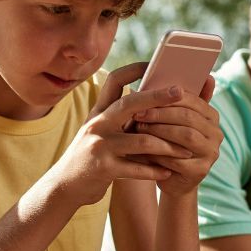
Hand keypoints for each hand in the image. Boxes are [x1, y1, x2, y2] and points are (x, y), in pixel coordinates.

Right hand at [51, 64, 194, 205]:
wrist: (65, 186)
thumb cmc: (91, 158)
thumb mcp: (100, 132)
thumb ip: (120, 119)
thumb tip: (153, 105)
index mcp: (99, 112)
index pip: (114, 80)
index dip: (134, 69)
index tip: (154, 63)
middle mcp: (97, 124)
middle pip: (130, 103)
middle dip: (158, 96)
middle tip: (180, 92)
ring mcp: (99, 146)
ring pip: (142, 140)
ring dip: (168, 146)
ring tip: (185, 151)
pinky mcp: (103, 168)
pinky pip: (136, 168)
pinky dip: (155, 171)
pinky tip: (167, 172)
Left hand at [126, 75, 222, 196]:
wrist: (172, 180)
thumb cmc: (169, 143)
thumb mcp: (172, 122)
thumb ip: (175, 100)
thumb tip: (172, 75)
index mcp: (211, 116)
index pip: (192, 100)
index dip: (167, 98)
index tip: (143, 95)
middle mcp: (217, 133)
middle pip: (189, 117)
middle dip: (161, 114)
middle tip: (138, 113)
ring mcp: (211, 153)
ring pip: (185, 136)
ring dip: (160, 131)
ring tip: (139, 128)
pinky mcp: (202, 171)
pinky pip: (179, 159)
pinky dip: (160, 153)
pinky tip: (143, 149)